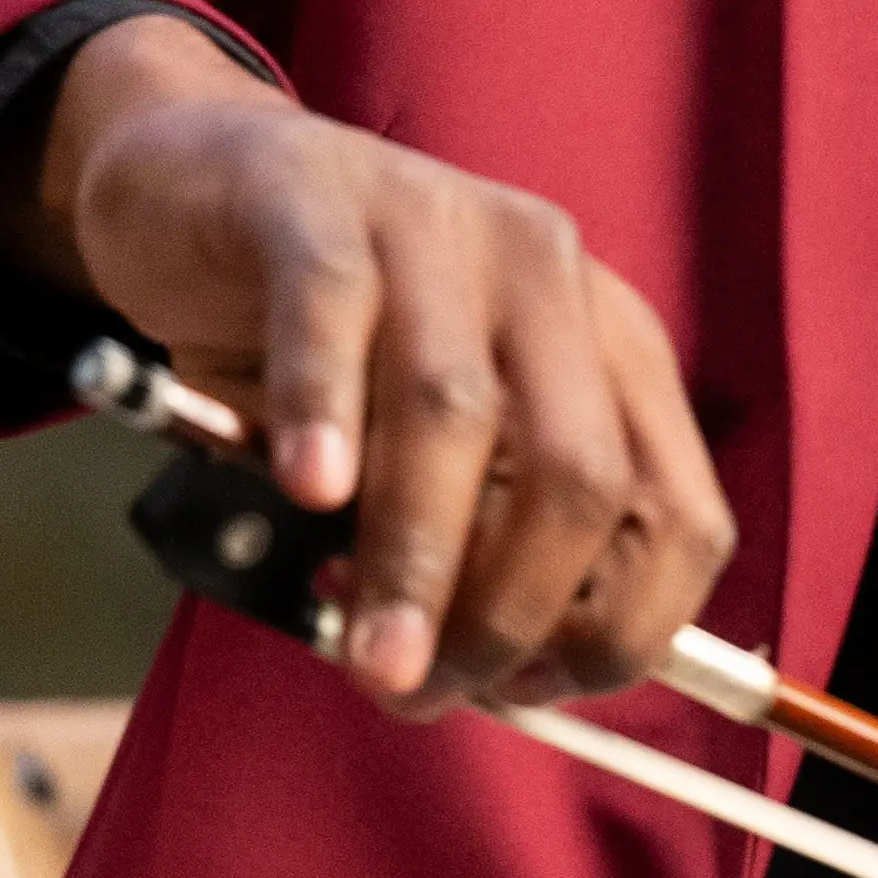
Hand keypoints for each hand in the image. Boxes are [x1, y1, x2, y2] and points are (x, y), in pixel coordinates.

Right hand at [0, 20, 735, 707]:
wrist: (198, 183)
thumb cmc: (327, 345)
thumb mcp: (428, 446)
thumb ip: (474, 537)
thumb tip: (483, 679)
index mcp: (608, 345)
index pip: (679, 514)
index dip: (623, 630)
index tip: (530, 695)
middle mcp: (546, 275)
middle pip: (580, 474)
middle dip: (511, 613)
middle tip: (423, 688)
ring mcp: (434, 221)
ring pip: (455, 411)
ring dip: (416, 559)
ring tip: (367, 655)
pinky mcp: (312, 200)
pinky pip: (330, 309)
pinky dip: (323, 412)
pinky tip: (308, 491)